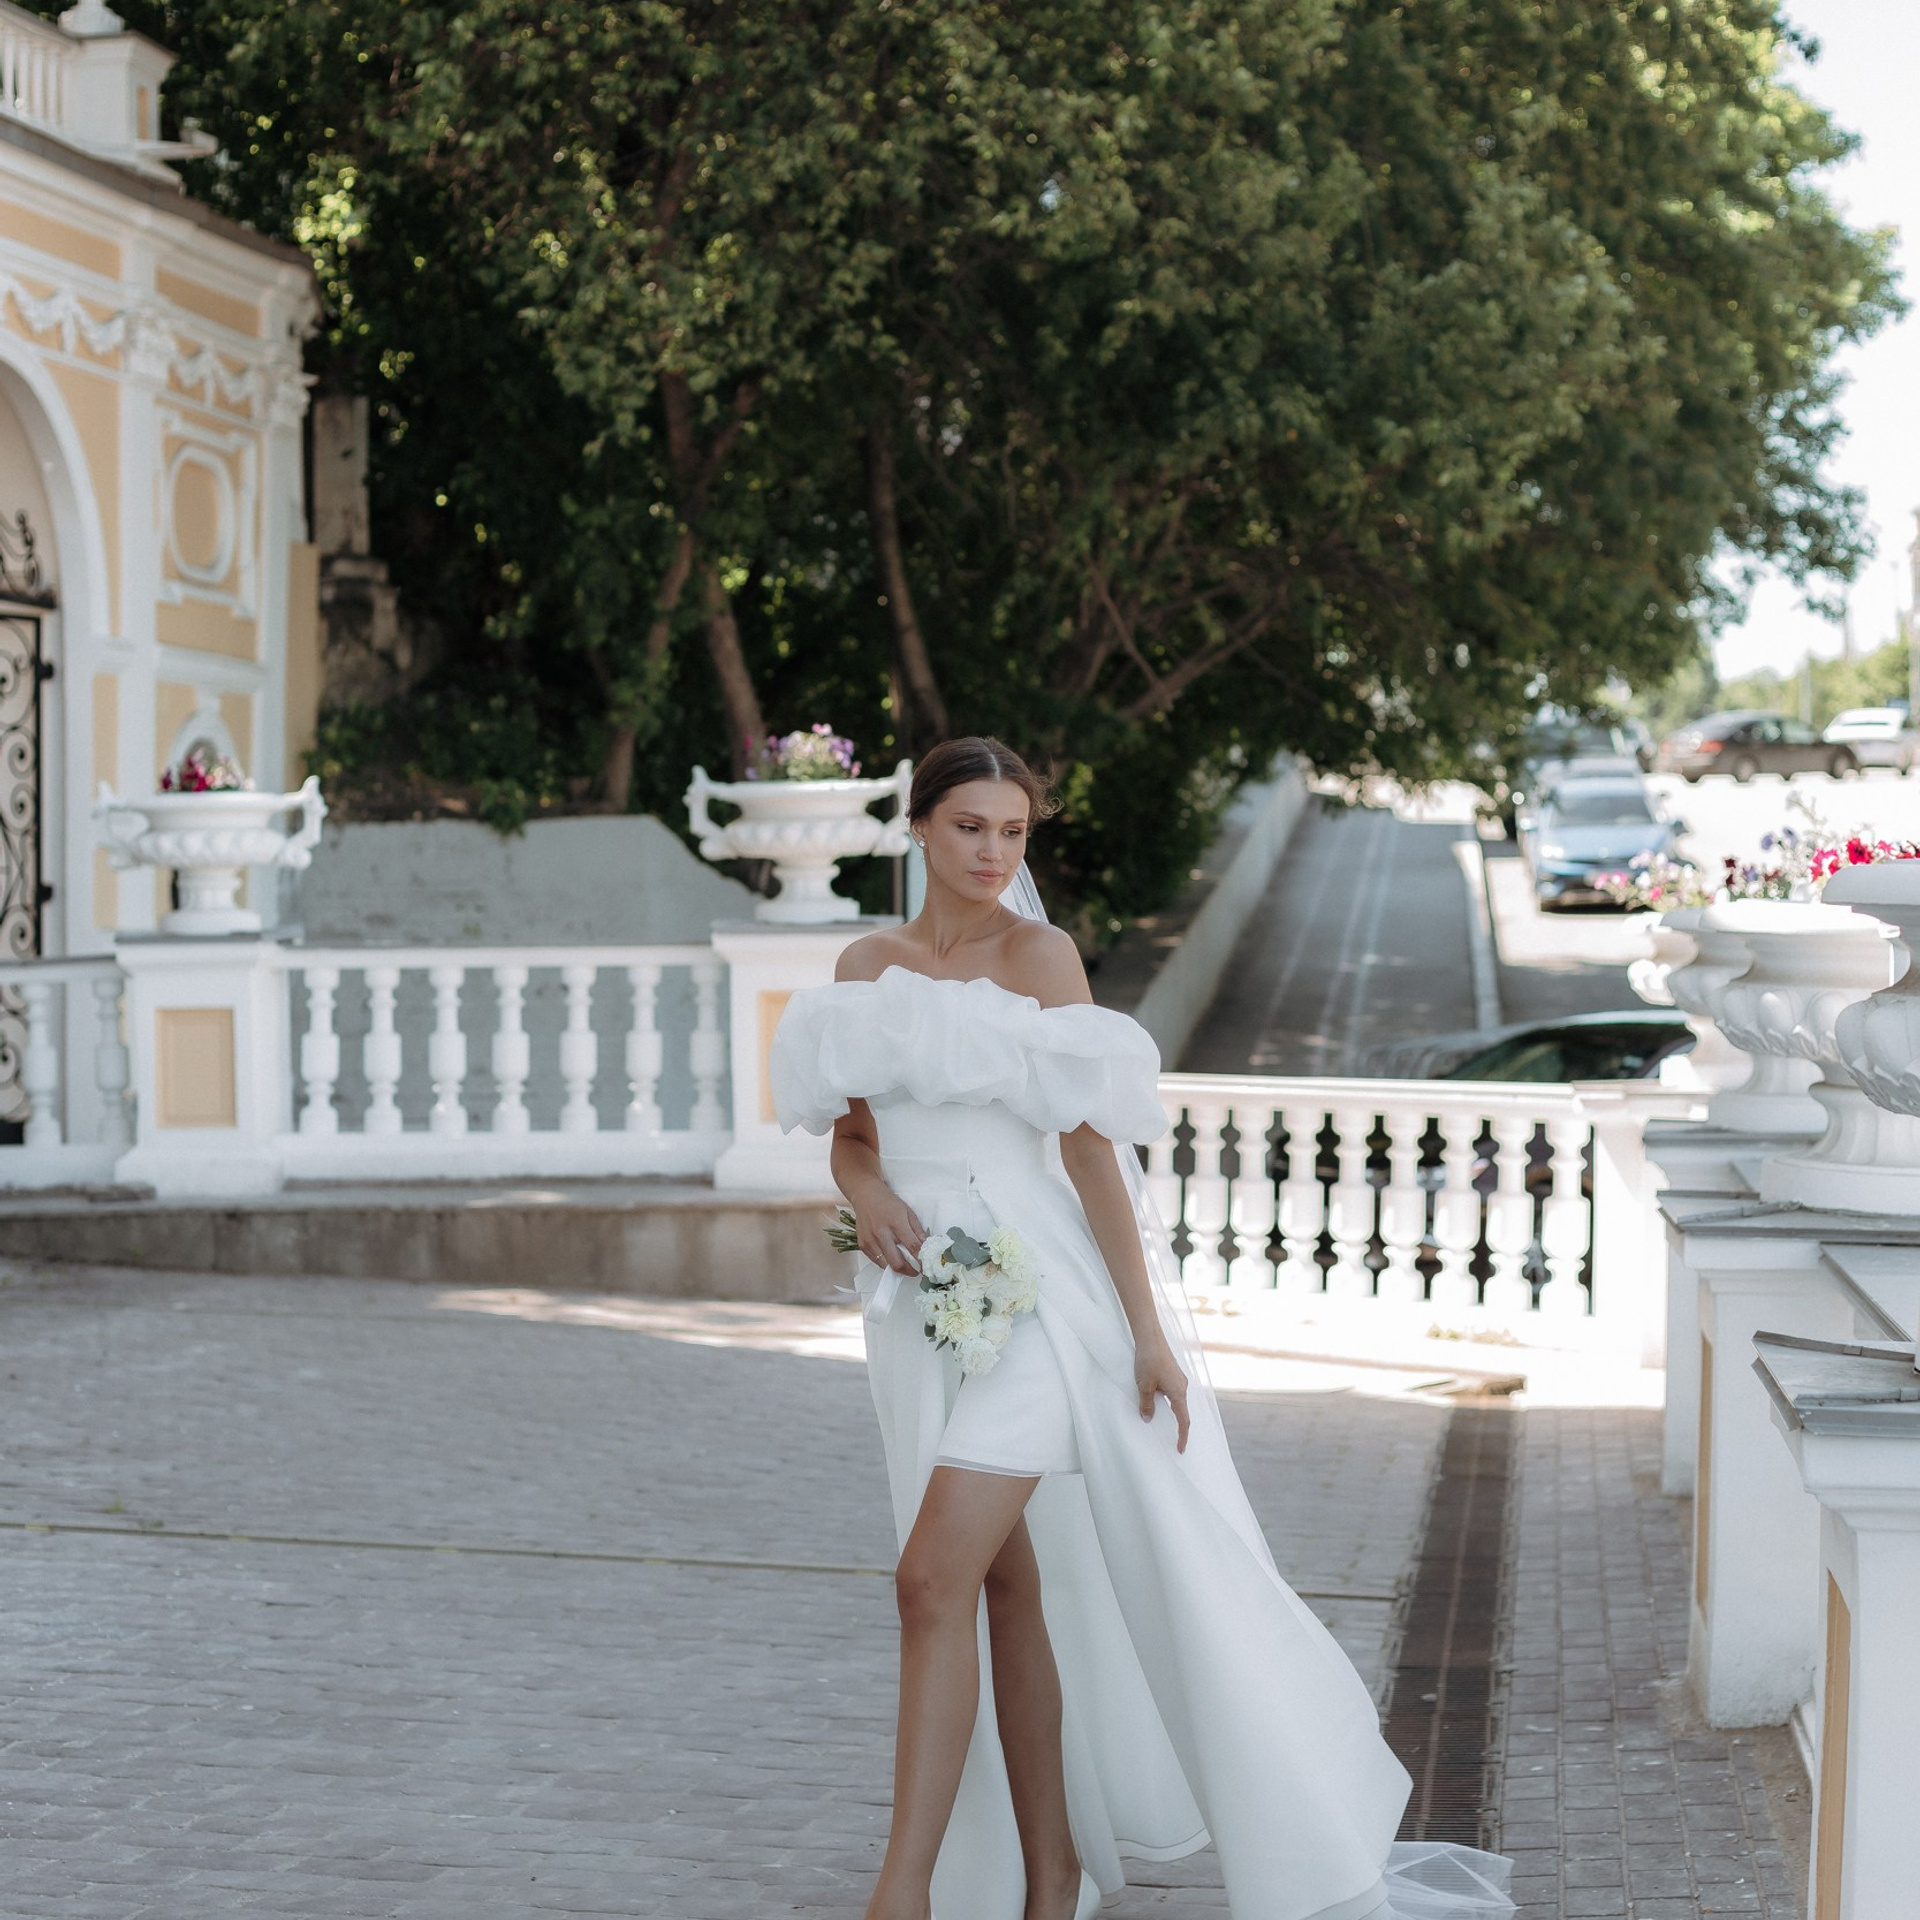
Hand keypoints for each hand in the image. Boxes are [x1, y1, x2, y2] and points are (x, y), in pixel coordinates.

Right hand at [853, 1188, 926, 1275]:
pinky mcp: (863, 1245)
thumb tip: (925, 1246)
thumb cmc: (888, 1202)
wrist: (866, 1196)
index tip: (926, 1266)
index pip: (912, 1246)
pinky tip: (892, 1258)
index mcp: (896, 1223)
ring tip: (904, 1266)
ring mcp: (870, 1240)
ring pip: (886, 1265)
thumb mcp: (908, 1212)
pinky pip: (876, 1262)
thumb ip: (917, 1230)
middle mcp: (882, 1233)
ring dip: (897, 1269)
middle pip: (897, 1262)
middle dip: (909, 1271)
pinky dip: (886, 1264)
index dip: (921, 1259)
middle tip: (915, 1271)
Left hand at [1135, 1335, 1189, 1452]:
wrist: (1150, 1336)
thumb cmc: (1148, 1360)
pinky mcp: (1172, 1372)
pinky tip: (1156, 1400)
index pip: (1183, 1420)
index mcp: (1179, 1393)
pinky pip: (1172, 1391)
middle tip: (1172, 1440)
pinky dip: (1167, 1401)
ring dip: (1169, 1411)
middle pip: (1181, 1411)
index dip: (1182, 1436)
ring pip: (1176, 1401)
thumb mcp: (1144, 1386)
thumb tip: (1148, 1419)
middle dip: (1177, 1426)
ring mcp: (1178, 1378)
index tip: (1180, 1449)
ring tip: (1159, 1421)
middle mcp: (1182, 1386)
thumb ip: (1147, 1405)